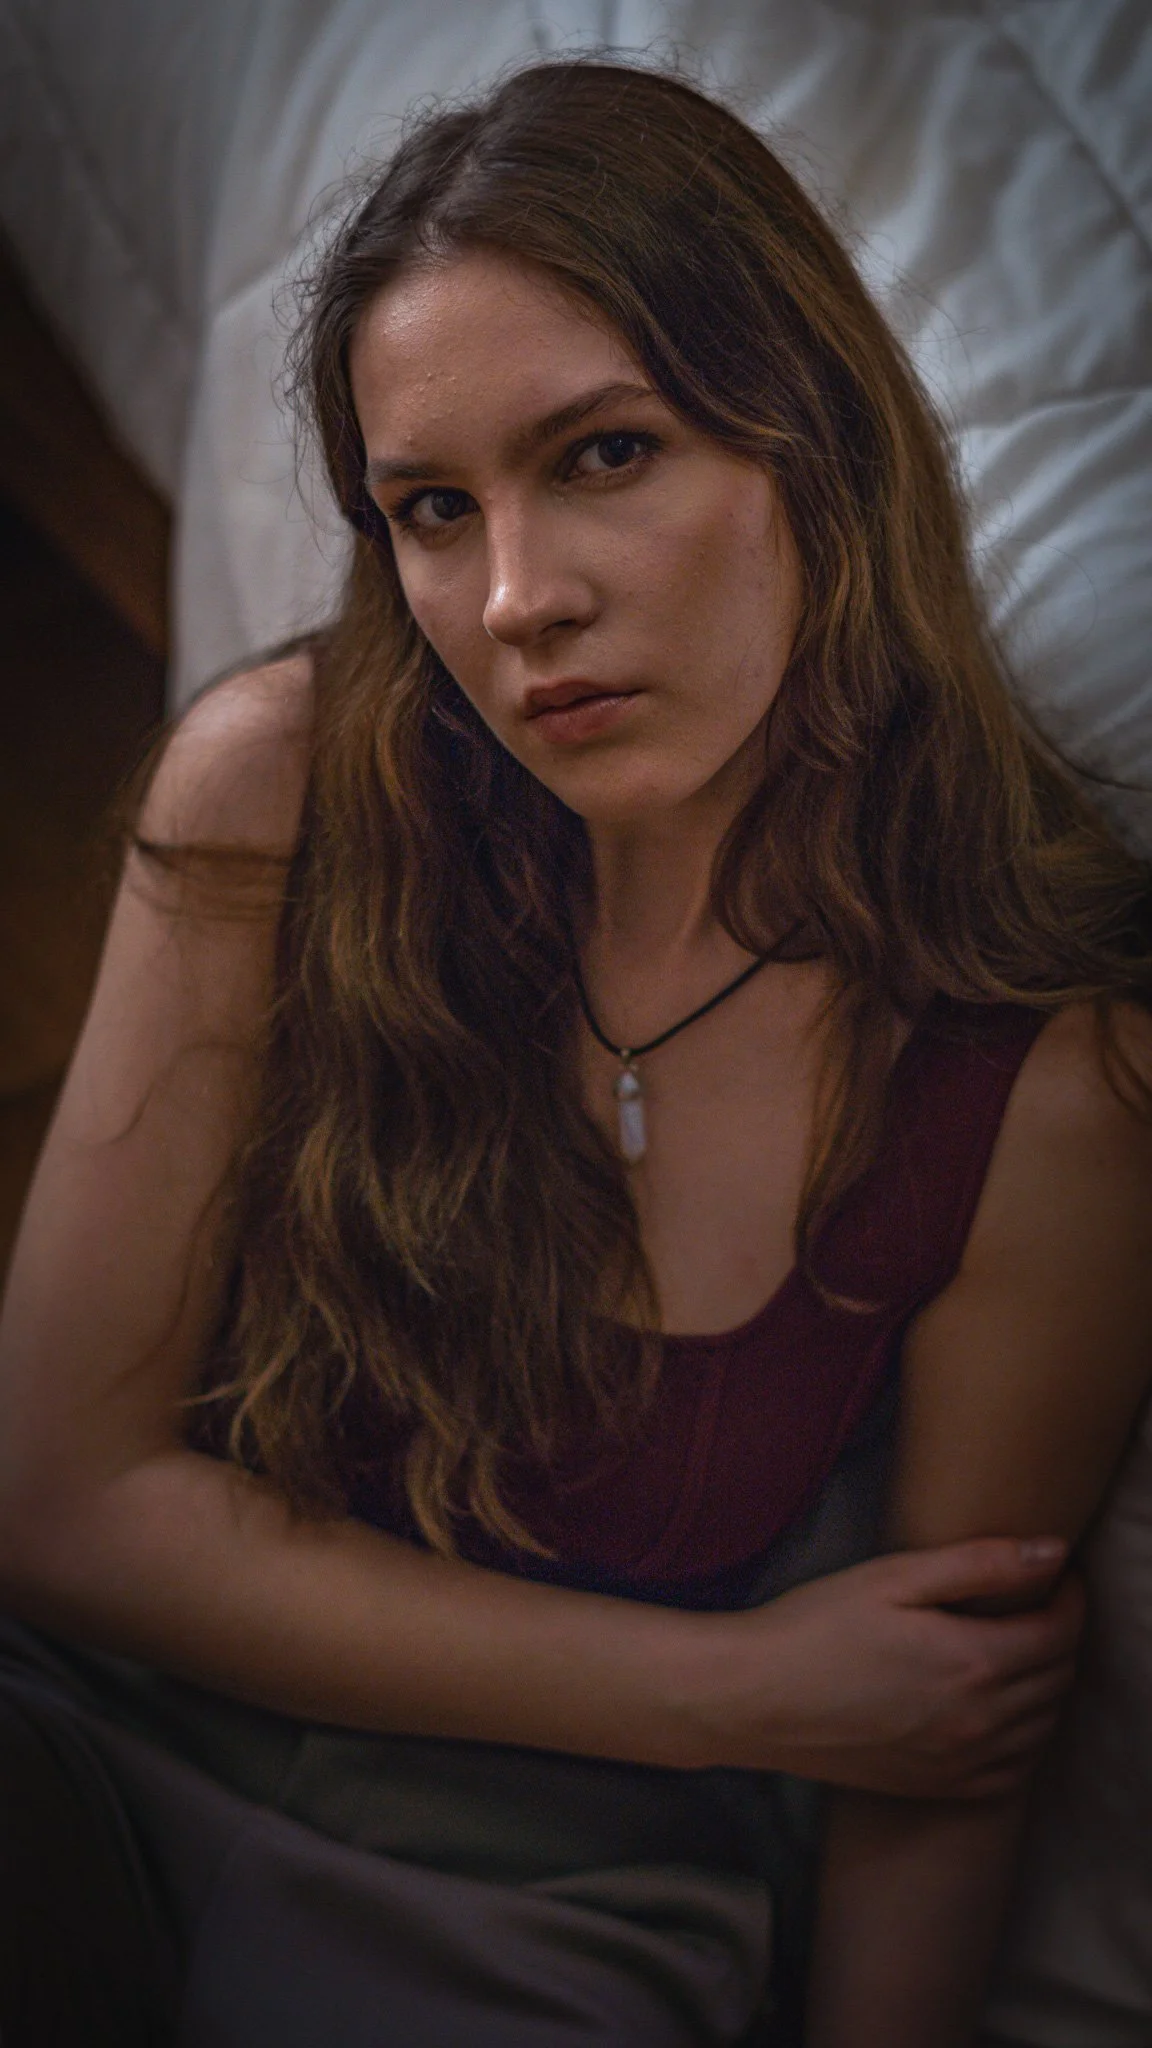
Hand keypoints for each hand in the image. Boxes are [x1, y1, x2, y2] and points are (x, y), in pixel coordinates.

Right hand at [689, 1538, 1082, 1796]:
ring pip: (1044, 1727)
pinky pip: (1013, 1771)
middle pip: (1059, 1678)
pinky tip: (1000, 1709)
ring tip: (1018, 1646)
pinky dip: (1025, 1738)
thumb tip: (1054, 1552)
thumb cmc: (814, 1626)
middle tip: (1037, 1601)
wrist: (754, 1699)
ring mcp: (960, 1762)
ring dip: (1048, 1685)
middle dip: (1061, 1634)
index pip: (1060, 1631)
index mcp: (972, 1662)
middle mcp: (978, 1721)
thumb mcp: (894, 1578)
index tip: (1057, 1573)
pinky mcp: (937, 1788)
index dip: (1069, 1596)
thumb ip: (981, 1563)